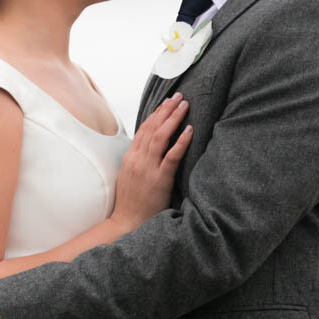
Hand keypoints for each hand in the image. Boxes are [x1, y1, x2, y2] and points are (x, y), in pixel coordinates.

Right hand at [111, 93, 192, 229]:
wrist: (128, 222)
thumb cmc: (131, 201)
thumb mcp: (128, 175)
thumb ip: (138, 160)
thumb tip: (149, 147)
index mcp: (130, 157)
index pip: (144, 128)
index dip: (156, 113)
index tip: (166, 102)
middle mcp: (138, 159)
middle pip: (152, 127)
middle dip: (166, 110)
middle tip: (178, 96)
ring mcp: (148, 168)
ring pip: (161, 136)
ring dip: (173, 118)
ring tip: (184, 106)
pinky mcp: (160, 179)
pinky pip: (171, 156)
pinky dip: (181, 141)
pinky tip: (190, 130)